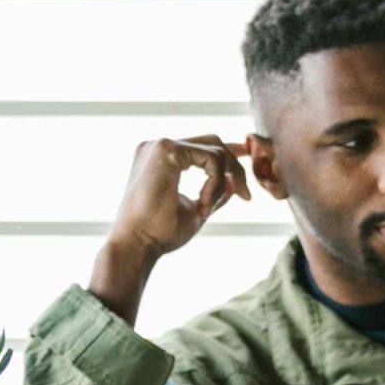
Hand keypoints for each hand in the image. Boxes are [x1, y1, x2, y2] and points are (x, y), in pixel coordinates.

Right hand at [90, 132, 253, 321]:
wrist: (138, 243)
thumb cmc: (161, 232)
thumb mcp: (196, 209)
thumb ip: (214, 192)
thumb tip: (233, 183)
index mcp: (160, 158)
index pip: (201, 146)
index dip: (229, 153)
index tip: (247, 168)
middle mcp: (157, 146)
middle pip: (212, 142)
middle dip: (235, 167)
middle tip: (246, 195)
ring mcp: (160, 145)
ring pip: (215, 151)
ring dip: (222, 184)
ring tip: (206, 209)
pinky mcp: (166, 150)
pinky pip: (211, 160)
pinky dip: (215, 185)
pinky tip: (202, 206)